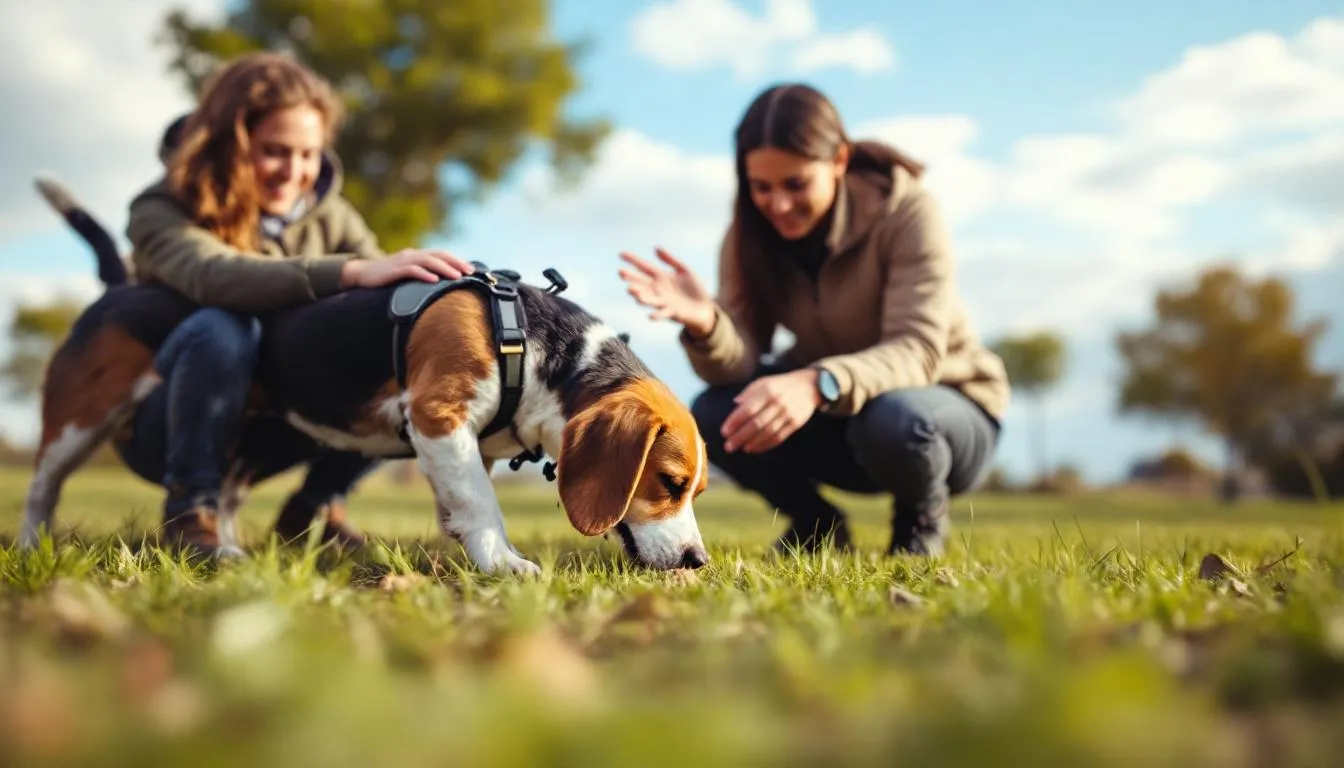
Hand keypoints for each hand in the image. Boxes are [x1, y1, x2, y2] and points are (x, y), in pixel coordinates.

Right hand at [340, 248, 474, 287]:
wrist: (361, 274)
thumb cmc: (386, 276)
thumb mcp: (407, 273)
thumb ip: (422, 273)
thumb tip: (442, 283)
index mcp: (417, 255)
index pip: (441, 254)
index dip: (456, 260)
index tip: (471, 269)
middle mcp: (412, 254)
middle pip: (438, 255)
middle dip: (455, 263)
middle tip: (469, 272)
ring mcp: (402, 261)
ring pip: (428, 261)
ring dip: (444, 268)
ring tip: (456, 276)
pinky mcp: (393, 270)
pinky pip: (411, 270)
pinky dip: (424, 274)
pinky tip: (434, 280)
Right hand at [618, 248, 716, 336]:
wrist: (704, 308)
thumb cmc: (694, 289)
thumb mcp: (684, 270)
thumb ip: (670, 260)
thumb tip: (655, 248)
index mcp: (661, 277)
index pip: (644, 267)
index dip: (633, 260)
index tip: (621, 253)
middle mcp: (658, 290)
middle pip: (642, 283)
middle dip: (632, 278)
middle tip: (621, 272)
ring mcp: (664, 302)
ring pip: (649, 299)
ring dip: (640, 295)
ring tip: (631, 290)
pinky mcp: (673, 313)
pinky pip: (663, 314)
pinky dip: (657, 315)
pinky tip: (650, 316)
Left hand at [720, 369, 821, 453]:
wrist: (809, 386)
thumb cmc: (780, 385)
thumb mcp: (763, 382)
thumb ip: (748, 393)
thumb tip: (734, 404)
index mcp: (767, 390)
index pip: (748, 409)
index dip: (735, 422)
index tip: (724, 432)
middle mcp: (778, 403)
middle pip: (756, 423)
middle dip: (740, 436)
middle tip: (728, 446)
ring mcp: (788, 414)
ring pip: (768, 432)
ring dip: (752, 443)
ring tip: (740, 448)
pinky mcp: (796, 424)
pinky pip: (779, 437)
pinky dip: (765, 445)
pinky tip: (754, 448)